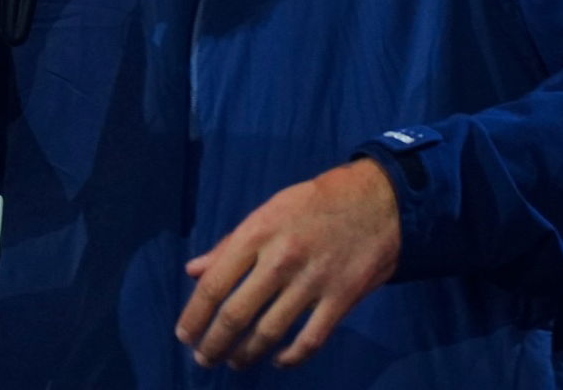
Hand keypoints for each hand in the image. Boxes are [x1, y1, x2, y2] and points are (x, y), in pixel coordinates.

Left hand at [176, 158, 399, 370]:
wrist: (378, 200)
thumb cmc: (316, 203)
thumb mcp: (271, 210)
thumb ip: (231, 243)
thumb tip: (193, 270)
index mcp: (260, 230)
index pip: (216, 284)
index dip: (195, 315)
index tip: (184, 334)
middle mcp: (282, 258)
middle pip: (237, 315)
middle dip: (214, 344)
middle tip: (204, 357)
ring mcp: (313, 281)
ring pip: (268, 334)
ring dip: (245, 355)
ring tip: (235, 361)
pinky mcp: (341, 299)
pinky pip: (308, 342)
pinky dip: (289, 359)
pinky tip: (278, 361)